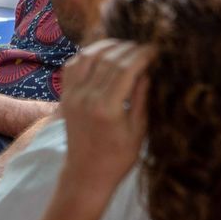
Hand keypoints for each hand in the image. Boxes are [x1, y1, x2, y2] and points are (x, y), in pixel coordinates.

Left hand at [59, 40, 152, 187]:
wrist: (86, 173)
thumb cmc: (118, 157)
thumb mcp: (138, 130)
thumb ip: (141, 98)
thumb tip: (147, 70)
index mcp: (107, 107)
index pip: (125, 68)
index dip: (141, 54)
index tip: (155, 49)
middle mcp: (86, 98)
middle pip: (107, 59)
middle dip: (128, 48)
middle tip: (143, 47)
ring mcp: (72, 96)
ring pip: (87, 57)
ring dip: (106, 46)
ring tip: (124, 46)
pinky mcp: (65, 97)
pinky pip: (71, 66)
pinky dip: (85, 55)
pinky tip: (101, 54)